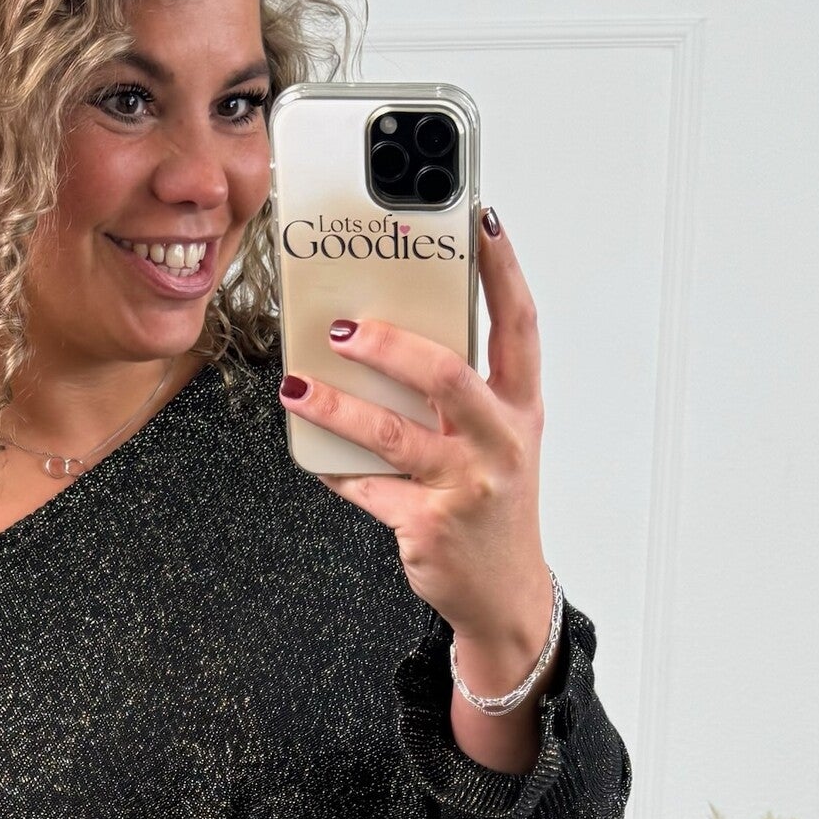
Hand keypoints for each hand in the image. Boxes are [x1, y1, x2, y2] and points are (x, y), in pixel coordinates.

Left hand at [279, 207, 551, 647]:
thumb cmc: (493, 506)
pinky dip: (335, 468)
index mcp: (520, 410)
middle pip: (448, 375)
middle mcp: (499, 443)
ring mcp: (465, 486)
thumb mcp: (496, 442)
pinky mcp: (427, 525)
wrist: (503, 594)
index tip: (479, 224)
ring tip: (298, 386)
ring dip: (338, 406)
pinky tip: (314, 452)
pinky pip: (367, 488)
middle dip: (392, 344)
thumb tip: (389, 337)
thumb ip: (460, 393)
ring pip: (393, 434)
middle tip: (346, 326)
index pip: (518, 325)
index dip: (502, 271)